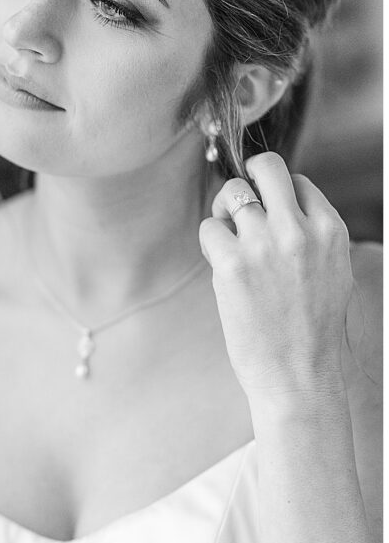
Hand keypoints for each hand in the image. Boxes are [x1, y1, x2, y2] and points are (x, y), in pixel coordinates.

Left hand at [198, 152, 353, 404]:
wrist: (300, 376)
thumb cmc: (312, 331)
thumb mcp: (333, 274)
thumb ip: (311, 237)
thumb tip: (281, 208)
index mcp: (330, 231)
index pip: (297, 182)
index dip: (276, 196)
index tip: (268, 217)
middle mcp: (299, 230)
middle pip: (266, 166)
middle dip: (248, 179)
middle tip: (239, 206)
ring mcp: (264, 244)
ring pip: (231, 193)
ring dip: (224, 213)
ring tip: (229, 241)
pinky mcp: (232, 263)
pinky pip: (209, 228)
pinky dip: (210, 242)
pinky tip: (221, 264)